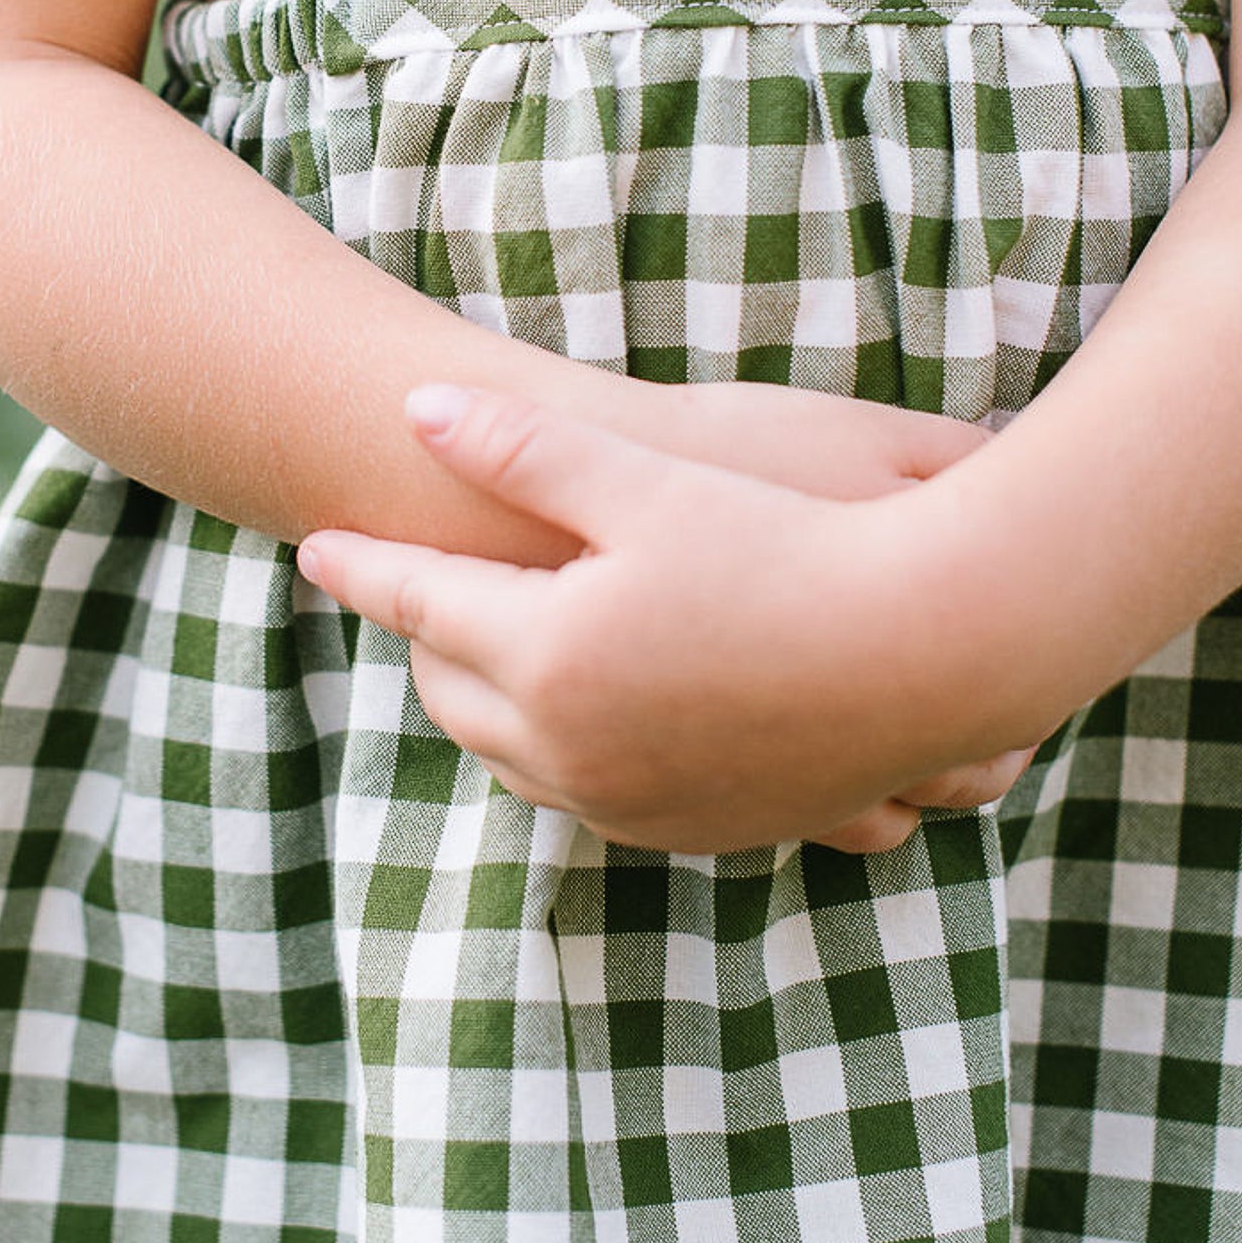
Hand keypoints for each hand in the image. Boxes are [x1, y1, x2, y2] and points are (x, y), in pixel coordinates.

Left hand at [299, 384, 1033, 853]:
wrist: (928, 652)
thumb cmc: (790, 547)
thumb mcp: (644, 484)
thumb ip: (519, 449)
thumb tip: (414, 411)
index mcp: (545, 657)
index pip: (418, 603)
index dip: (363, 567)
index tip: (312, 544)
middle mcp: (572, 748)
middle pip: (448, 688)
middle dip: (420, 634)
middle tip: (405, 586)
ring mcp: (631, 802)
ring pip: (507, 753)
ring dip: (481, 695)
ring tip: (477, 641)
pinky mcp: (692, 831)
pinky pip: (580, 792)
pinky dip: (552, 743)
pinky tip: (576, 703)